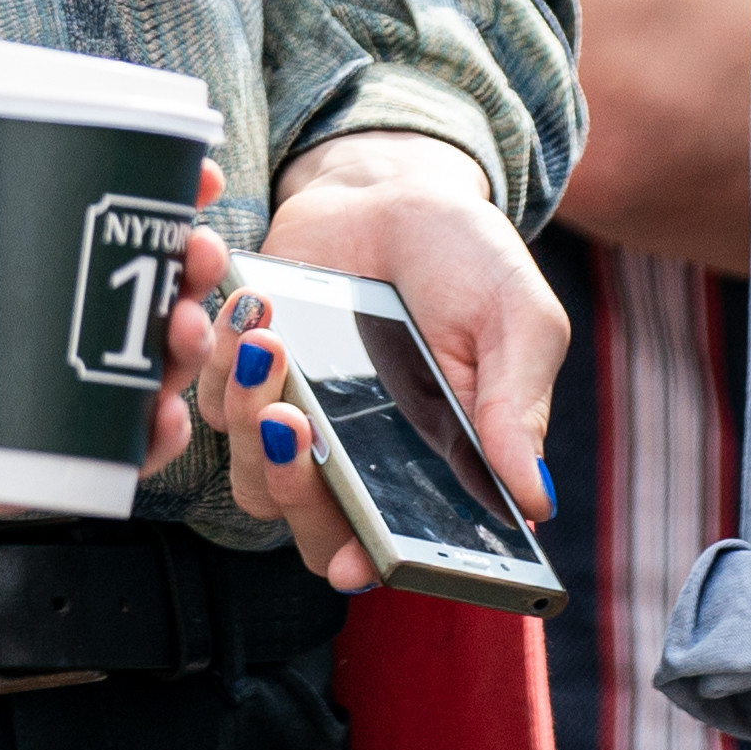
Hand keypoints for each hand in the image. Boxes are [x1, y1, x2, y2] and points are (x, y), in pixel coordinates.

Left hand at [0, 165, 229, 639]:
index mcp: (4, 271)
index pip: (91, 221)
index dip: (154, 196)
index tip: (191, 175)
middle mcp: (41, 328)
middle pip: (143, 287)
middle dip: (189, 264)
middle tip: (193, 253)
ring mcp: (53, 394)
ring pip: (150, 363)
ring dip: (187, 342)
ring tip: (181, 330)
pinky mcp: (50, 459)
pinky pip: (124, 450)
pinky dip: (156, 434)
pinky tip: (158, 416)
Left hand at [216, 132, 565, 592]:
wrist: (394, 187)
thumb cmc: (467, 261)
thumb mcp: (516, 319)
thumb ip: (518, 405)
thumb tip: (537, 501)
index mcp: (428, 469)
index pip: (389, 546)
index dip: (367, 562)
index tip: (354, 560)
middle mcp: (354, 462)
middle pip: (303, 520)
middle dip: (291, 484)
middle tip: (295, 420)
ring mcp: (293, 416)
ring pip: (246, 464)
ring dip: (249, 414)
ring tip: (267, 342)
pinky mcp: (242, 369)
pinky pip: (213, 391)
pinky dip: (218, 358)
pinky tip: (249, 306)